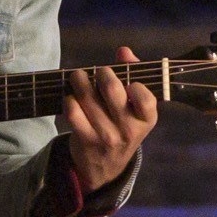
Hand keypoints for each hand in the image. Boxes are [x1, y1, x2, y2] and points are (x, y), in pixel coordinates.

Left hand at [59, 46, 158, 193]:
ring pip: (88, 98)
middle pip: (112, 90)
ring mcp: (107, 137)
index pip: (145, 98)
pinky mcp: (86, 140)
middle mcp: (129, 130)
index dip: (135, 85)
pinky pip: (73, 112)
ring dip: (80, 81)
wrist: (106, 165)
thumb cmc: (123, 126)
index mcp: (147, 120)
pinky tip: (72, 98)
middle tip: (98, 72)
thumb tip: (124, 51)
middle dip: (102, 73)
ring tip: (78, 77)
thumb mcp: (135, 108)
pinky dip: (69, 100)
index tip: (128, 82)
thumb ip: (132, 74)